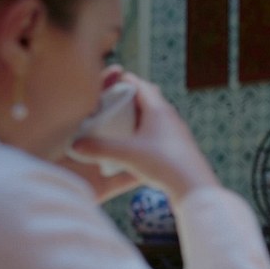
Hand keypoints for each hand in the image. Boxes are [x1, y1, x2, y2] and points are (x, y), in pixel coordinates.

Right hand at [69, 71, 218, 202]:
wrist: (194, 186)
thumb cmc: (163, 164)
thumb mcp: (127, 155)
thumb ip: (99, 147)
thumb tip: (75, 144)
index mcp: (158, 108)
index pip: (138, 84)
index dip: (121, 81)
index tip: (104, 85)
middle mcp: (170, 115)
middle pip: (148, 97)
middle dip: (128, 97)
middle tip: (109, 103)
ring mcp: (176, 130)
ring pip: (155, 114)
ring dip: (138, 115)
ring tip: (119, 123)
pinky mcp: (179, 145)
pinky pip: (160, 130)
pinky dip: (146, 130)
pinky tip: (136, 144)